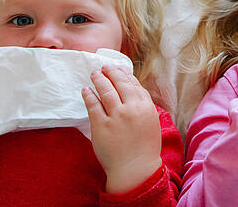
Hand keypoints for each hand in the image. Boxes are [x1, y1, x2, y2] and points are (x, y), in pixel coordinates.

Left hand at [82, 66, 162, 194]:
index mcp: (146, 107)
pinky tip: (86, 90)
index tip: (118, 69)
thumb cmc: (144, 147)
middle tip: (104, 67)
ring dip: (99, 80)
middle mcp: (132, 108)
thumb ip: (143, 104)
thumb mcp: (151, 121)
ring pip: (106, 91)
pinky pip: (93, 105)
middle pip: (119, 83)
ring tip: (94, 74)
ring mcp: (116, 117)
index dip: (124, 74)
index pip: (133, 84)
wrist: (135, 169)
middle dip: (111, 72)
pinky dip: (89, 95)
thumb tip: (132, 87)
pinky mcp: (101, 126)